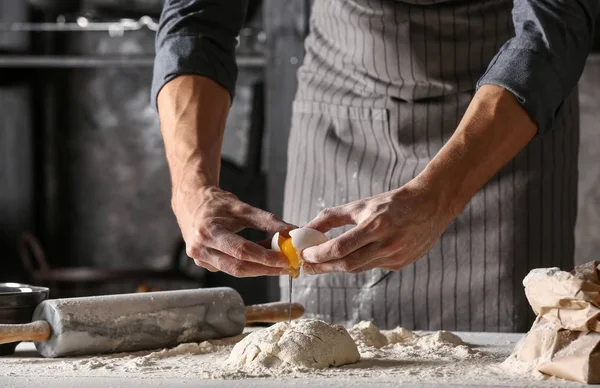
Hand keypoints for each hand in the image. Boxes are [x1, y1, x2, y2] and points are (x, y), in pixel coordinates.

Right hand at [173, 183, 294, 276]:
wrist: (190, 202)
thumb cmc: (215, 203)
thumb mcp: (242, 207)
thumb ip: (267, 220)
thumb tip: (291, 231)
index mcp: (208, 232)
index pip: (241, 251)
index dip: (265, 257)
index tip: (284, 259)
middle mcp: (201, 248)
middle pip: (238, 267)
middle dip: (265, 269)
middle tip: (286, 267)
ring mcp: (200, 258)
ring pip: (234, 271)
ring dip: (258, 269)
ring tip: (278, 264)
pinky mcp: (203, 263)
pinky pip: (229, 268)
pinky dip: (247, 265)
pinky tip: (261, 260)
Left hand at [300, 180, 453, 273]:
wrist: (430, 205)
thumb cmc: (391, 203)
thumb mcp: (360, 205)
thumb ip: (330, 218)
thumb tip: (304, 230)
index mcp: (375, 225)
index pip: (339, 248)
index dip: (319, 254)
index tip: (305, 255)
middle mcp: (386, 244)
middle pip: (347, 264)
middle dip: (323, 267)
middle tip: (308, 265)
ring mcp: (395, 256)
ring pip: (358, 268)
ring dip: (337, 267)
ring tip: (321, 263)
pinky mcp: (401, 264)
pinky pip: (372, 267)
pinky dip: (357, 263)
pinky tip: (351, 257)